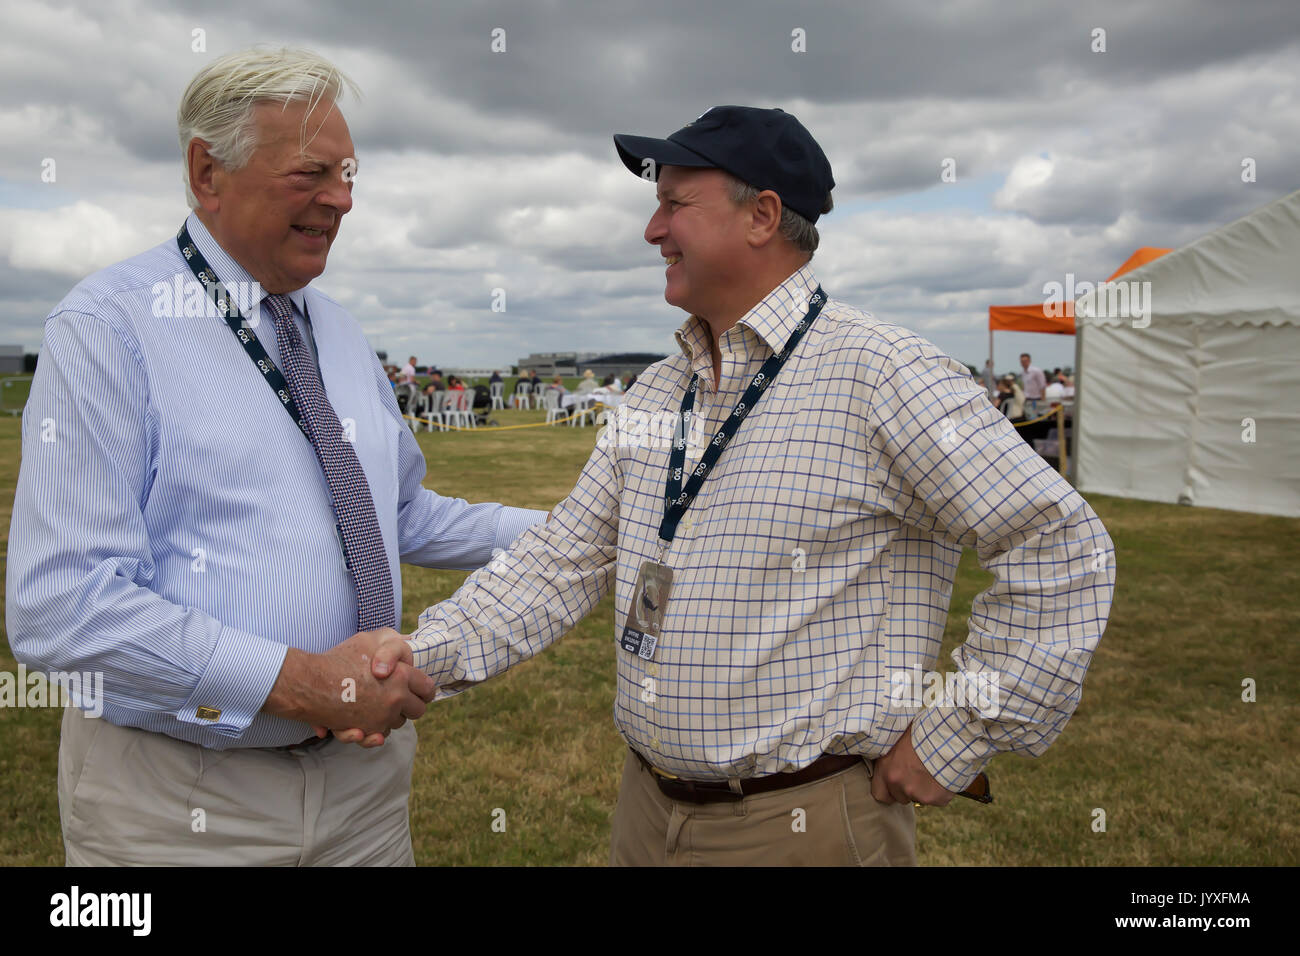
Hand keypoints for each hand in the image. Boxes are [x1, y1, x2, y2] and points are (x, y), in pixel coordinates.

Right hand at [265, 628, 434, 744]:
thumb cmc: (338, 658)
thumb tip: (409, 648)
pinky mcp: (367, 731)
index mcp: (402, 674)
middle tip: (398, 699)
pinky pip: (379, 736)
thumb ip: (391, 646)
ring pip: (398, 724)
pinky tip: (365, 726)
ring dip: (391, 718)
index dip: (424, 690)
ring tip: (375, 706)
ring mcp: (382, 717)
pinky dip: (374, 733)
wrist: (308, 682)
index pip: (428, 688)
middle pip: (418, 711)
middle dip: (410, 706)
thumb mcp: (368, 640)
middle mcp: (396, 698)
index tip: (417, 690)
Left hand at [870, 722, 953, 806]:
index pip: (879, 794)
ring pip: (919, 798)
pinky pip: (937, 799)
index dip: (889, 791)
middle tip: (918, 773)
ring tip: (932, 771)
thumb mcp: (898, 740)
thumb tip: (885, 754)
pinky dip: (940, 791)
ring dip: (924, 789)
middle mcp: (900, 785)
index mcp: (887, 771)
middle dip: (908, 788)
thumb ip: (890, 756)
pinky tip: (943, 776)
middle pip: (901, 797)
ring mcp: (918, 794)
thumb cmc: (922, 732)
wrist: (947, 737)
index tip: (896, 784)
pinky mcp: (935, 798)